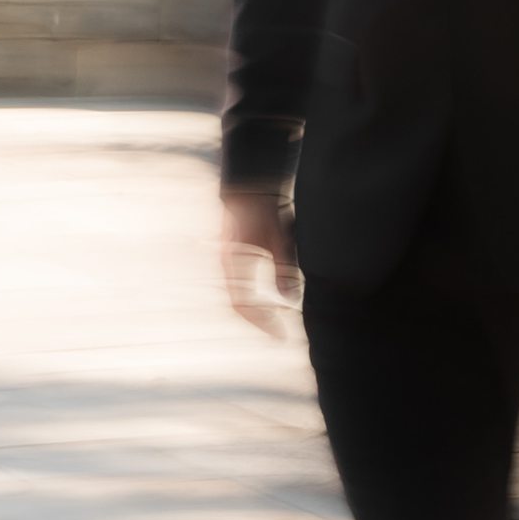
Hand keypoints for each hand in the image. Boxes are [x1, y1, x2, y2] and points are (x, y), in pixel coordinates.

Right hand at [221, 187, 299, 333]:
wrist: (253, 185)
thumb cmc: (265, 209)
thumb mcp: (280, 239)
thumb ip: (284, 269)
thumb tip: (290, 300)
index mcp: (233, 264)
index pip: (243, 305)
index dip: (261, 322)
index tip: (280, 335)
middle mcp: (228, 265)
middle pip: (240, 304)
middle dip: (260, 320)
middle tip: (281, 331)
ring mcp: (231, 261)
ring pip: (241, 295)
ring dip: (259, 308)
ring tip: (279, 318)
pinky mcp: (237, 256)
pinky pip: (244, 284)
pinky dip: (257, 296)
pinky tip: (274, 298)